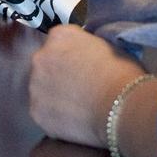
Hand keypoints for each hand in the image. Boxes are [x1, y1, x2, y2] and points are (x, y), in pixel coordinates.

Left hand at [29, 24, 143, 147]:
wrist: (119, 106)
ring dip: (53, 95)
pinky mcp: (36, 110)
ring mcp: (35, 84)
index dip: (71, 56)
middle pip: (45, 64)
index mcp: (59, 35)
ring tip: (76, 107)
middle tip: (78, 88)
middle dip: (58, 74)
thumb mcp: (105, 45)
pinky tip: (73, 120)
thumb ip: (85, 46)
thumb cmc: (121, 74)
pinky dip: (54, 116)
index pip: (59, 41)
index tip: (81, 66)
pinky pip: (42, 112)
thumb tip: (83, 55)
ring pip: (41, 88)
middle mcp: (40, 56)